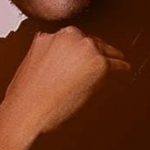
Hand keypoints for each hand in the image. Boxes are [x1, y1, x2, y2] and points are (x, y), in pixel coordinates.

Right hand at [0, 26, 130, 138]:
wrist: (26, 112)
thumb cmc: (25, 98)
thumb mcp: (31, 67)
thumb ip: (47, 57)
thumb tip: (59, 65)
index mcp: (48, 36)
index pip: (71, 38)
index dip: (79, 49)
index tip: (83, 56)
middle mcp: (68, 37)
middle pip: (90, 41)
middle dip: (96, 52)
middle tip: (101, 60)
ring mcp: (85, 49)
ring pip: (104, 50)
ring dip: (110, 58)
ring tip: (117, 63)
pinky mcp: (99, 64)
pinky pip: (117, 64)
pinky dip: (121, 68)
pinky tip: (124, 70)